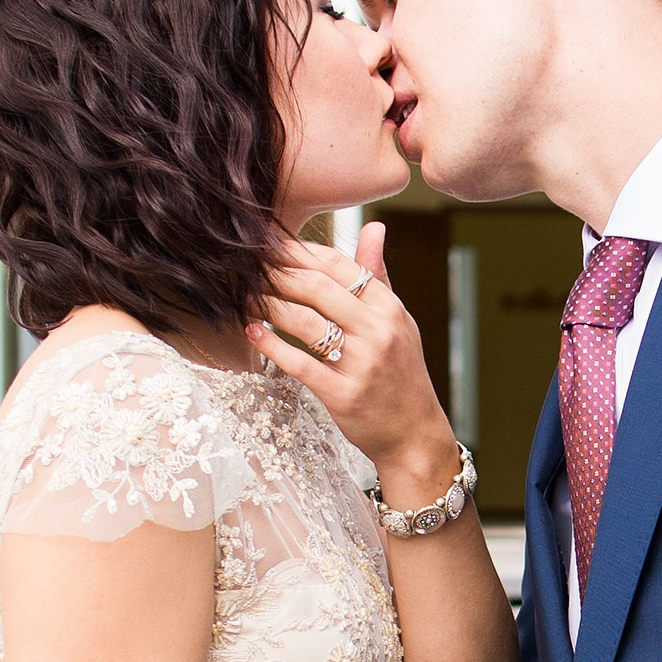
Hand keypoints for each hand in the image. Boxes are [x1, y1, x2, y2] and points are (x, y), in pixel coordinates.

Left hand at [250, 225, 463, 505]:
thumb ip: (379, 275)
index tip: (272, 244)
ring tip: (246, 295)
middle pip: (318, 288)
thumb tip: (375, 227)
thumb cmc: (401, 374)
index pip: (340, 266)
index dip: (300, 251)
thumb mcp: (398, 321)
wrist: (414, 434)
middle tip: (249, 265)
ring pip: (306, 322)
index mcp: (389, 308)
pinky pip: (301, 364)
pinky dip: (273, 346)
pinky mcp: (343, 395)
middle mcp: (378, 332)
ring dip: (270, 305)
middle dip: (278, 273)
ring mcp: (362, 364)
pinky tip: (253, 332)